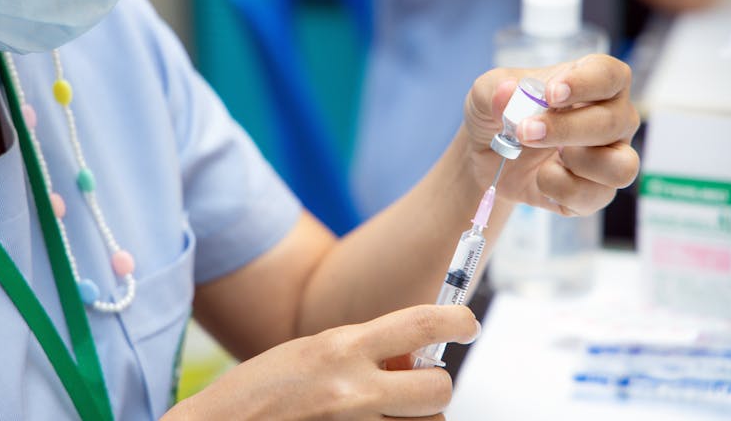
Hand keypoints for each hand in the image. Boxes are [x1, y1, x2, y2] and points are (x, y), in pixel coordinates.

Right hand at [165, 305, 479, 420]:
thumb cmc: (262, 389)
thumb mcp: (313, 351)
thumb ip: (364, 350)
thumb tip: (414, 357)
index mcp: (341, 348)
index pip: (421, 324)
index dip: (458, 320)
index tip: (468, 323)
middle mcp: (353, 389)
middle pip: (438, 389)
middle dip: (433, 386)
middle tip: (411, 385)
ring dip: (416, 419)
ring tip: (381, 412)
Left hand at [464, 54, 639, 215]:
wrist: (486, 157)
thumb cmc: (499, 114)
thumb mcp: (484, 94)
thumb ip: (492, 90)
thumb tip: (506, 93)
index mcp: (593, 83)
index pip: (610, 75)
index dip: (586, 83)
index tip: (551, 94)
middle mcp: (612, 119)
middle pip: (616, 122)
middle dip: (566, 129)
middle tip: (525, 132)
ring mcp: (608, 157)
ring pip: (623, 165)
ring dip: (580, 162)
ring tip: (547, 156)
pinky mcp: (595, 191)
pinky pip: (596, 196)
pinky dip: (562, 189)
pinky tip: (540, 178)